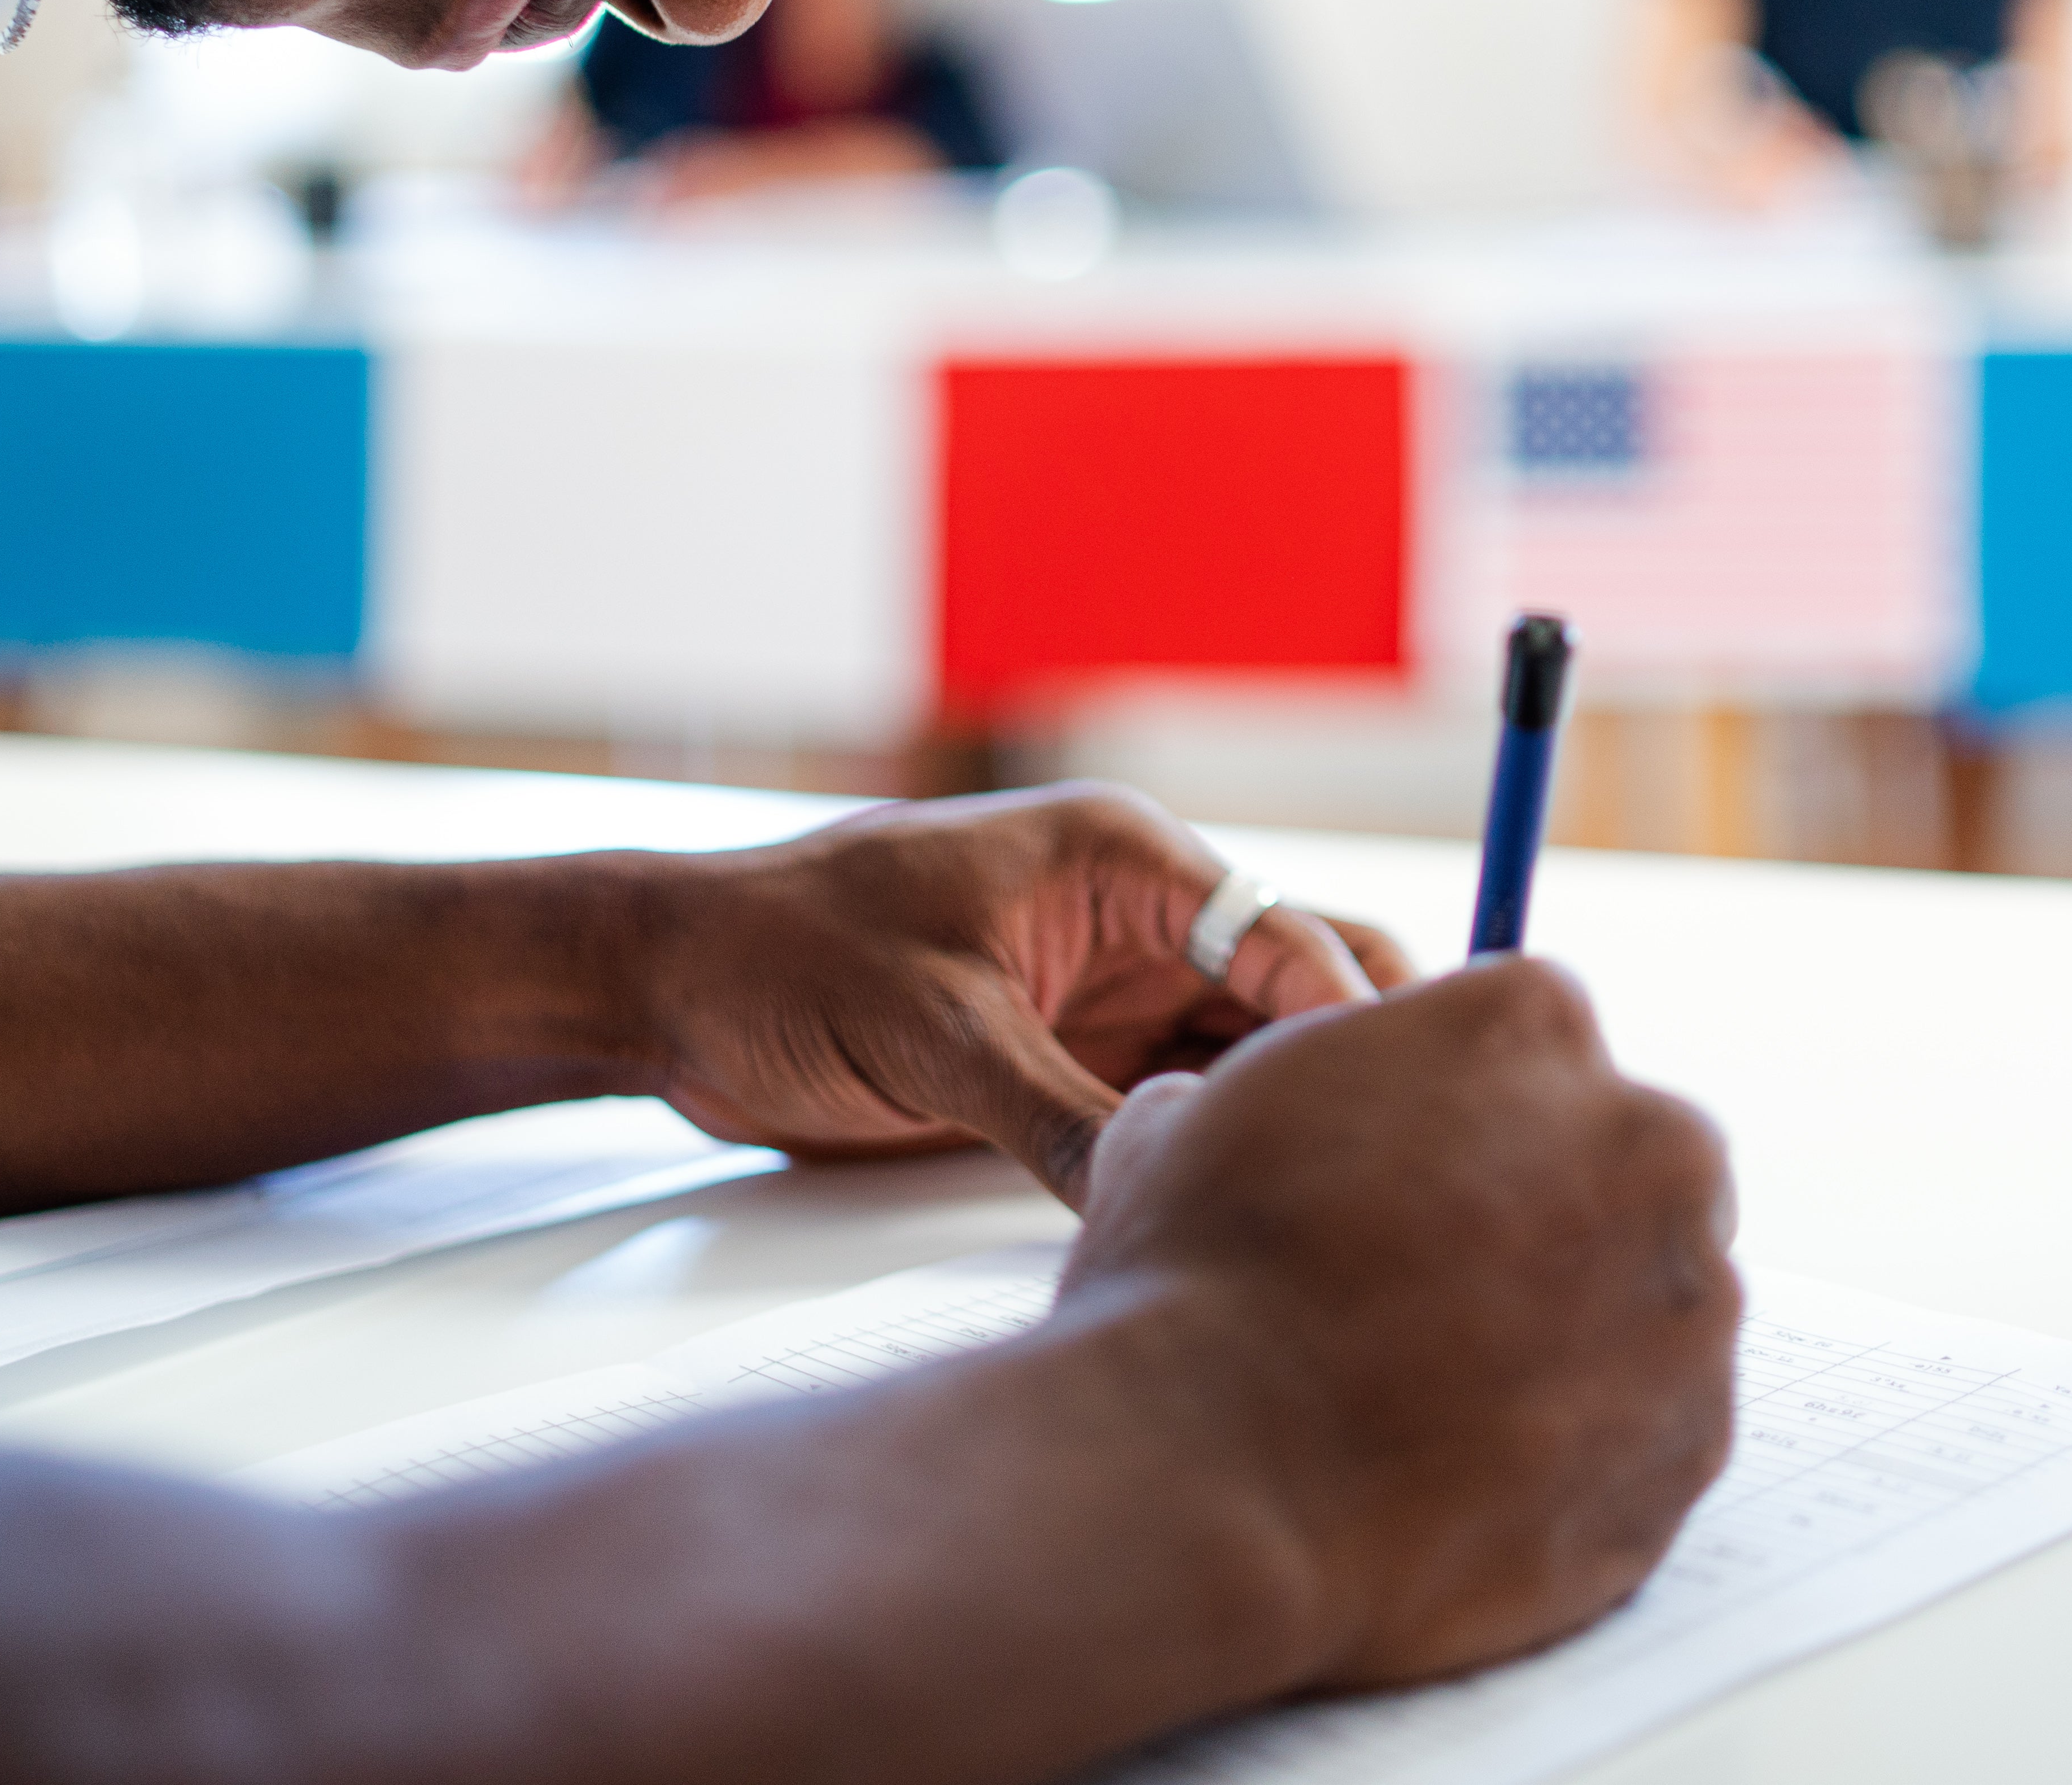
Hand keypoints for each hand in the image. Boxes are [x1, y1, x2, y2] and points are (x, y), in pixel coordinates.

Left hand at [634, 783, 1411, 1200]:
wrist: (668, 990)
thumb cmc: (781, 957)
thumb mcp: (933, 1035)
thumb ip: (1059, 1114)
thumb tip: (1161, 1189)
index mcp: (1123, 860)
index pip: (1288, 936)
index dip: (1350, 1025)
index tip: (1390, 1112)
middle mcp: (1139, 921)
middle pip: (1304, 984)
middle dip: (1358, 1062)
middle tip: (1403, 1165)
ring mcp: (1114, 997)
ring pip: (1254, 1052)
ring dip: (1291, 1114)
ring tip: (1349, 1205)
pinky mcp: (1078, 1066)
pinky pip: (1183, 1106)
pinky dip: (1219, 1150)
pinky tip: (1250, 1211)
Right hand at [1059, 959, 1740, 1690]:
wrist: (1212, 1490)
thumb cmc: (1192, 1291)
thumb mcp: (1199, 1120)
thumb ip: (1297, 1088)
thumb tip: (1277, 1114)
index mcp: (1532, 1021)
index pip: (1539, 1041)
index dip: (1469, 1118)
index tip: (1420, 1180)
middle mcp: (1648, 1140)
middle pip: (1632, 1159)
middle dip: (1558, 1212)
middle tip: (1447, 1291)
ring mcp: (1690, 1300)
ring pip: (1655, 1299)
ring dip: (1580, 1334)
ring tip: (1447, 1401)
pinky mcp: (1698, 1443)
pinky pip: (1658, 1428)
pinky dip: (1590, 1449)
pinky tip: (1478, 1475)